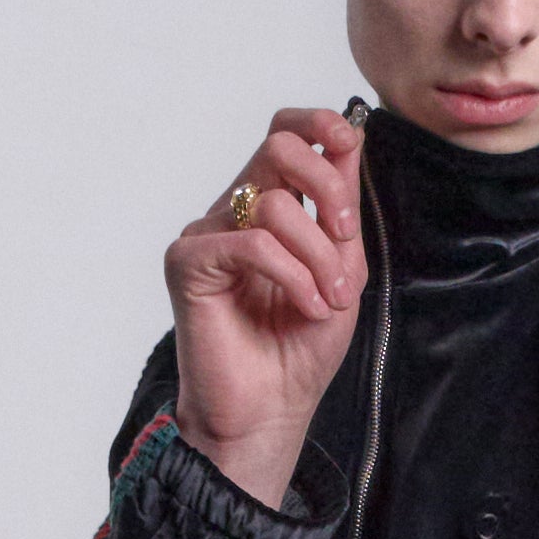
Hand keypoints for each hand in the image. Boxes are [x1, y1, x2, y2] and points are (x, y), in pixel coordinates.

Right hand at [167, 110, 364, 507]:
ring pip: (273, 202)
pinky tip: (306, 305)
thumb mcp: (342, 269)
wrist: (270, 412)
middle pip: (277, 148)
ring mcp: (208, 234)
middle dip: (327, 189)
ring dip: (317, 255)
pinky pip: (250, 242)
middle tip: (345, 240)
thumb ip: (342, 208)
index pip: (286, 134)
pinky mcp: (188, 263)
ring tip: (328, 301)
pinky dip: (290, 273)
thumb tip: (350, 137)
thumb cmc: (301, 349)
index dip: (319, 125)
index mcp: (269, 206)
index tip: (348, 144)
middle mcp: (234, 212)